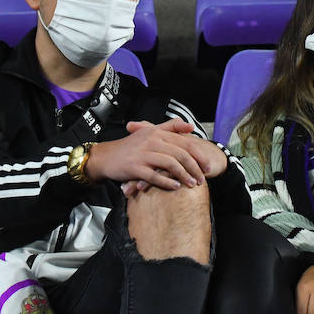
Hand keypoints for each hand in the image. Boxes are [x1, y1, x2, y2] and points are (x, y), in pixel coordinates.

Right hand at [86, 119, 205, 189]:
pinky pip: (155, 176)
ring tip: (191, 184)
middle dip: (195, 168)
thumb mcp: (149, 132)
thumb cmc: (129, 147)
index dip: (199, 155)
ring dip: (184, 176)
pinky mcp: (136, 168)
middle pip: (181, 154)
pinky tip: (175, 187)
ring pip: (170, 164)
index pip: (185, 142)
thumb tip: (190, 126)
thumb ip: (170, 127)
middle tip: (202, 179)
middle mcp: (152, 141)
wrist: (106, 157)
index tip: (207, 166)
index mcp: (157, 132)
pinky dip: (167, 182)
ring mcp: (143, 154)